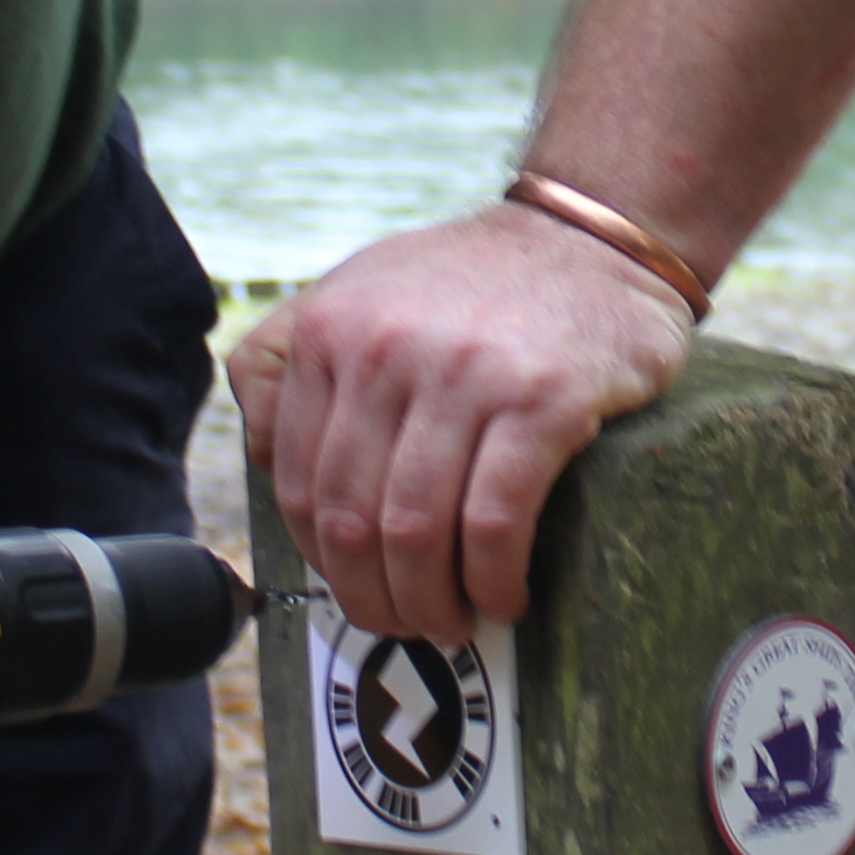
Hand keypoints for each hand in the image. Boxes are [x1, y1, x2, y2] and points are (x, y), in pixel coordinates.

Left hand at [227, 199, 695, 644]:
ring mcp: (463, 374)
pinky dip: (492, 580)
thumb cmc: (471, 279)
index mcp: (330, 331)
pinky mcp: (542, 400)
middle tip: (405, 624)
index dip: (322, 558)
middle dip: (374, 596)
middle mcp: (384, 349)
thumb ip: (289, 359)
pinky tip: (505, 596)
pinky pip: (494, 522)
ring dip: (431, 601)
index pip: (299, 482)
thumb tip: (262, 453)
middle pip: (352, 519)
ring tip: (454, 620)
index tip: (355, 585)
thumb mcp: (357, 288)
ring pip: (416, 531)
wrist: (592, 231)